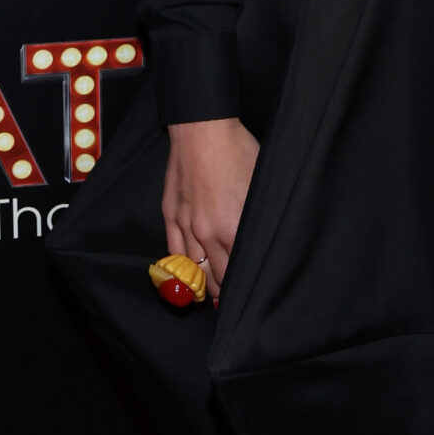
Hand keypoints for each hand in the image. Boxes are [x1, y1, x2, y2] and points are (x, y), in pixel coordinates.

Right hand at [162, 117, 259, 304]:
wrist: (202, 131)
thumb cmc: (237, 153)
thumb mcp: (259, 188)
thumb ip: (258, 220)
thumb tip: (263, 241)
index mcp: (232, 229)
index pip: (237, 272)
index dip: (242, 288)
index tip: (249, 298)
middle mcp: (206, 232)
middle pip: (216, 276)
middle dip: (225, 293)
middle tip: (233, 303)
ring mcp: (185, 224)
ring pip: (193, 268)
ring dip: (202, 284)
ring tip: (212, 296)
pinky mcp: (170, 213)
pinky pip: (173, 250)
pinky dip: (180, 267)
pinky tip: (188, 275)